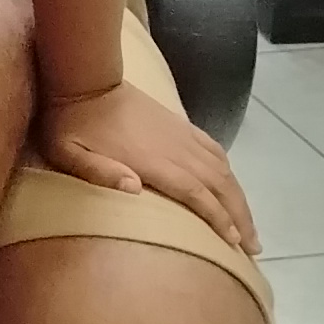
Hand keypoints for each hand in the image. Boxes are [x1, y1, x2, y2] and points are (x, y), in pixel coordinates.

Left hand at [37, 83, 259, 254]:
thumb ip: (97, 171)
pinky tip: (232, 184)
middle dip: (240, 217)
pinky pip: (214, 148)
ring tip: (249, 225)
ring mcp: (180, 135)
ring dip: (239, 197)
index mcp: (152, 161)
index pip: (196, 193)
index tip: (234, 243)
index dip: (218, 218)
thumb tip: (134, 189)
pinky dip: (228, 169)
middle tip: (254, 247)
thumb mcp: (68, 151)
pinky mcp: (179, 124)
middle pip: (219, 186)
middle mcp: (175, 149)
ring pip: (222, 169)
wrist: (84, 77)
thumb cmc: (70, 122)